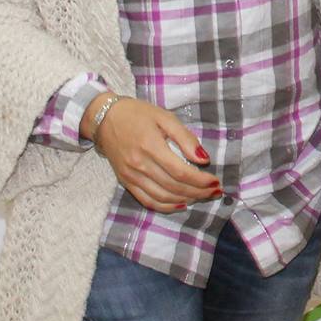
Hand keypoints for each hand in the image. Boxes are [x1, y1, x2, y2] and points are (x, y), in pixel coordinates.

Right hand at [86, 95, 222, 211]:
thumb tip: (203, 159)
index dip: (201, 181)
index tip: (216, 182)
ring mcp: (131, 176)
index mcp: (151, 146)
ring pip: (162, 197)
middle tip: (215, 191)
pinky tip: (180, 204)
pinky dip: (165, 206)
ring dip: (186, 200)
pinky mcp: (125, 181)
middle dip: (198, 192)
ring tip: (202, 197)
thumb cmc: (138, 114)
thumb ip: (185, 138)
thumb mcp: (165, 117)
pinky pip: (147, 200)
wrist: (105, 118)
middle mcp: (139, 165)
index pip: (181, 172)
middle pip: (174, 187)